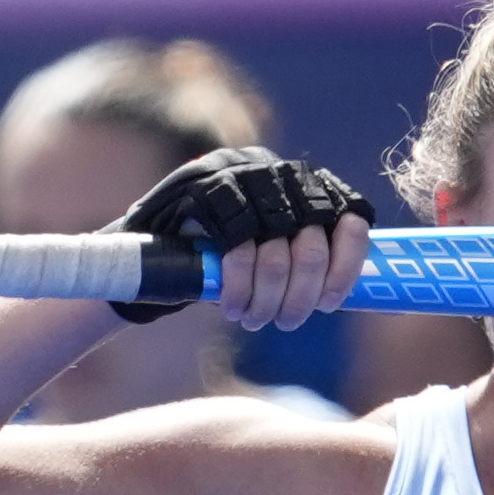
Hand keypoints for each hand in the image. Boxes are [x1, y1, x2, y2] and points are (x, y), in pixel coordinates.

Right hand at [110, 147, 375, 333]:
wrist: (144, 251)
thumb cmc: (215, 261)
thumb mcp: (268, 256)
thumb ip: (303, 260)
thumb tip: (344, 293)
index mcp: (301, 185)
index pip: (349, 215)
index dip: (347, 263)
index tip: (330, 303)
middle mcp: (276, 171)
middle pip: (313, 240)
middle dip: (300, 294)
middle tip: (284, 323)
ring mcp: (239, 173)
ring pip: (278, 247)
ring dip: (270, 296)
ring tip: (254, 319)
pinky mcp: (205, 187)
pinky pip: (238, 245)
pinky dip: (239, 286)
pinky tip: (231, 307)